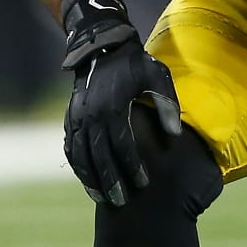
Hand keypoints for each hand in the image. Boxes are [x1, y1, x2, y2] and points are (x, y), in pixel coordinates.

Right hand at [60, 0, 180, 206]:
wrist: (101, 44)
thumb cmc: (134, 63)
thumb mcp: (156, 76)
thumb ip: (166, 105)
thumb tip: (176, 135)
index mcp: (112, 106)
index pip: (122, 144)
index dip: (132, 166)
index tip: (143, 183)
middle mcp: (90, 114)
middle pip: (99, 155)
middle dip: (110, 180)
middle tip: (121, 201)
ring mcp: (77, 115)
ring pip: (81, 154)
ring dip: (90, 177)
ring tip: (102, 198)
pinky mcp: (70, 116)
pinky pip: (71, 145)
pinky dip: (78, 164)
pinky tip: (87, 179)